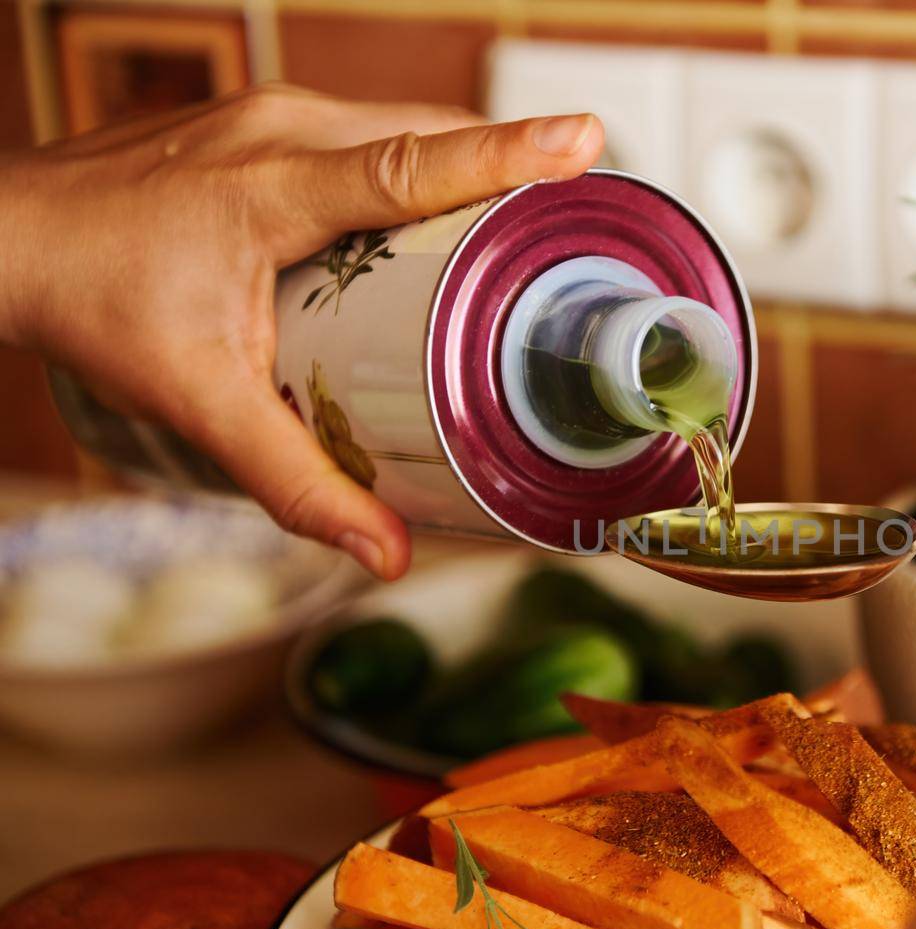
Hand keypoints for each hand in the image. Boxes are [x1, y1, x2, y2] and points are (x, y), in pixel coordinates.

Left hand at [0, 85, 604, 577]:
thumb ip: (294, 479)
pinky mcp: (265, 119)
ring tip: (523, 229)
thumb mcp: (195, 401)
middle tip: (575, 224)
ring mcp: (271, 113)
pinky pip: (371, 128)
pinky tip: (433, 218)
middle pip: (428, 136)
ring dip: (467, 166)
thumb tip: (384, 552)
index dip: (504, 155)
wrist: (4, 234)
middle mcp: (280, 130)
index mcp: (270, 188)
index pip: (410, 167)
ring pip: (403, 124)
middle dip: (511, 169)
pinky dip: (420, 163)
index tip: (583, 139)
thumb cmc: (91, 301)